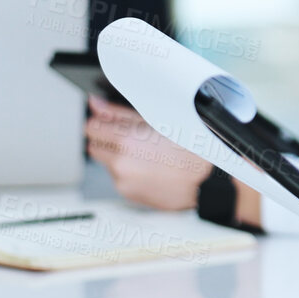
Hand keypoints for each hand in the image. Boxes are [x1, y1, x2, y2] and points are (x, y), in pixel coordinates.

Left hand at [86, 96, 212, 211]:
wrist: (207, 180)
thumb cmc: (190, 148)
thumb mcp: (157, 120)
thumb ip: (119, 113)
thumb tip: (96, 104)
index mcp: (126, 140)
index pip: (91, 127)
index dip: (102, 122)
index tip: (111, 122)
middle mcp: (120, 163)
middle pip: (94, 146)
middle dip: (107, 140)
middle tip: (130, 138)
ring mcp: (123, 180)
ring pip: (107, 162)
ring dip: (118, 156)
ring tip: (145, 154)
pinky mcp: (128, 193)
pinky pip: (118, 177)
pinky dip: (128, 171)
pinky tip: (149, 167)